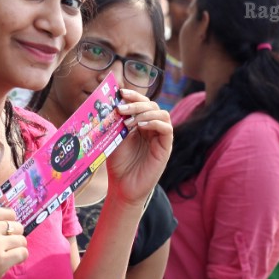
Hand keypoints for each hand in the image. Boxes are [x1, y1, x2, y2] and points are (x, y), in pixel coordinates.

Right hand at [0, 206, 27, 278]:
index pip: (9, 213)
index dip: (8, 224)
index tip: (3, 233)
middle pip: (17, 226)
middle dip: (14, 237)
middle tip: (5, 246)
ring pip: (22, 240)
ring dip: (17, 248)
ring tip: (7, 255)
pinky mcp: (0, 261)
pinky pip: (22, 253)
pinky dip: (19, 258)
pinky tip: (10, 262)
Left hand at [106, 89, 172, 205]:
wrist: (122, 187)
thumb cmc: (118, 163)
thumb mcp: (114, 138)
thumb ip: (117, 121)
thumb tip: (111, 101)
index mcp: (140, 123)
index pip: (141, 103)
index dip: (133, 95)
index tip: (120, 92)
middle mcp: (152, 128)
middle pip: (152, 105)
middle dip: (136, 103)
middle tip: (120, 108)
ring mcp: (160, 137)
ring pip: (161, 113)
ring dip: (145, 113)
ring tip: (129, 121)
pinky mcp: (166, 147)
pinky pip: (166, 129)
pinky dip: (154, 123)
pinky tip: (141, 126)